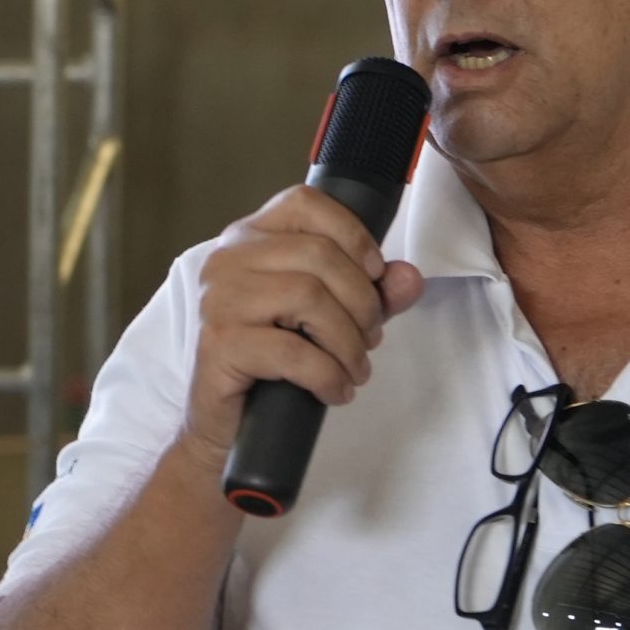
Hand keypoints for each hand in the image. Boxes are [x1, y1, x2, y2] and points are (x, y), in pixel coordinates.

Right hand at [177, 185, 425, 473]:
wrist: (227, 425)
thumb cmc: (274, 362)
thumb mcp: (330, 318)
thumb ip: (371, 293)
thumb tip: (410, 279)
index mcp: (250, 238)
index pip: (305, 203)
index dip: (353, 235)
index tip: (375, 275)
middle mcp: (228, 259)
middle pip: (318, 254)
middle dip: (361, 301)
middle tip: (371, 339)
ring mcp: (219, 300)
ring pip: (308, 297)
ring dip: (348, 342)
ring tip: (355, 368)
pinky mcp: (219, 344)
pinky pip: (292, 352)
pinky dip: (327, 375)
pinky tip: (336, 390)